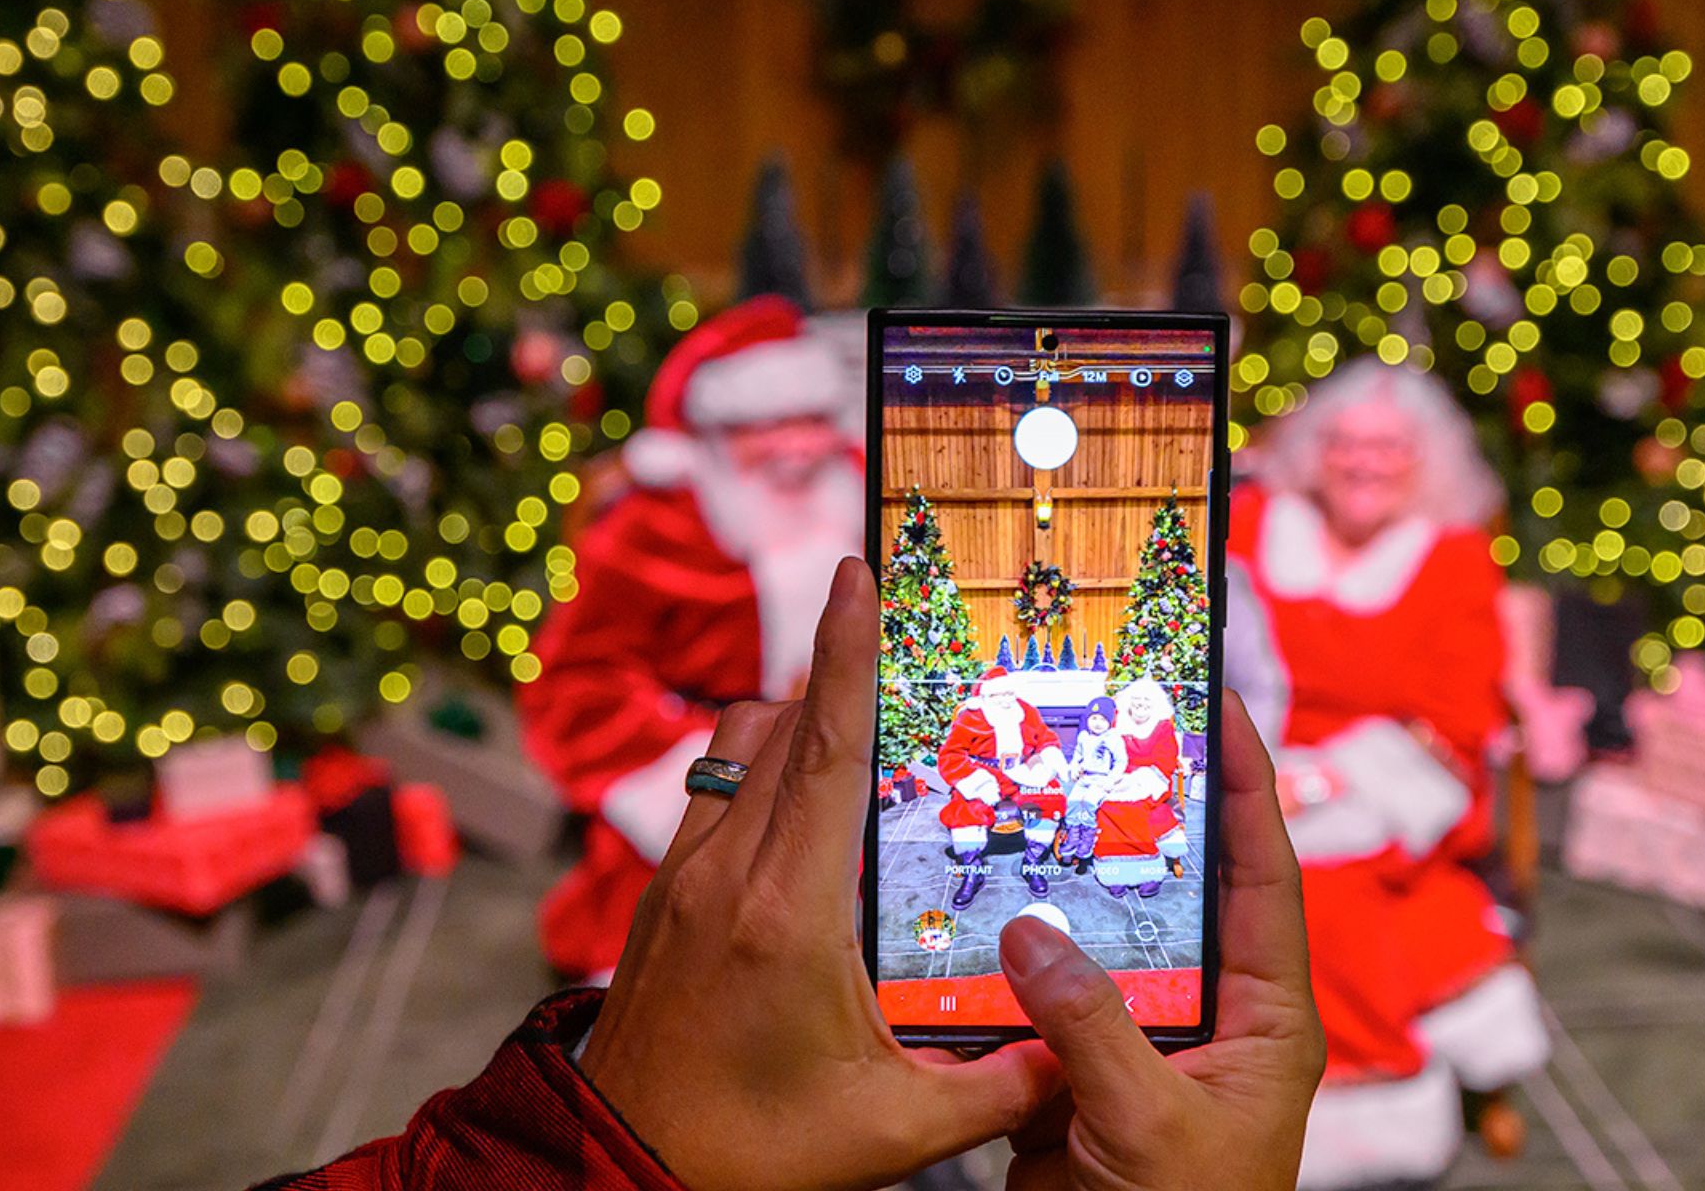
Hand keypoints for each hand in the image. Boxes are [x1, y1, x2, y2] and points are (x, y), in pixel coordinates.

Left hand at [580, 558, 1056, 1190]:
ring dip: (796, 727)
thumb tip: (1082, 1053)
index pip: (823, 751)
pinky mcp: (661, 901)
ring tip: (866, 730)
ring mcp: (682, 882)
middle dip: (841, 673)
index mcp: (785, 911)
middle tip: (901, 626)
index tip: (859, 573)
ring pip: (739, 756)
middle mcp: (725, 875)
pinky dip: (763, 779)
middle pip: (785, 732)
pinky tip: (811, 818)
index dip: (846, 655)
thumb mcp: (896, 1130)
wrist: (621, 1176)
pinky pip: (715, 800)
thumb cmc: (752, 1156)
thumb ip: (1000, 1085)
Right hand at [997, 691, 1325, 1190]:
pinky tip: (965, 906)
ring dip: (1057, 881)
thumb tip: (1031, 933)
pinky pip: (1040, 997)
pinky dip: (1003, 958)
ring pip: (1099, 937)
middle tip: (1095, 728)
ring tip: (1016, 796)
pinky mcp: (1078, 1077)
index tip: (1218, 708)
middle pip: (1177, 888)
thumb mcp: (1150, 1126)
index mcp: (1268, 1018)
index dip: (1248, 788)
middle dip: (1136, 811)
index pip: (1266, 875)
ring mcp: (1141, 1042)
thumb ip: (1094, 1028)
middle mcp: (1209, 1017)